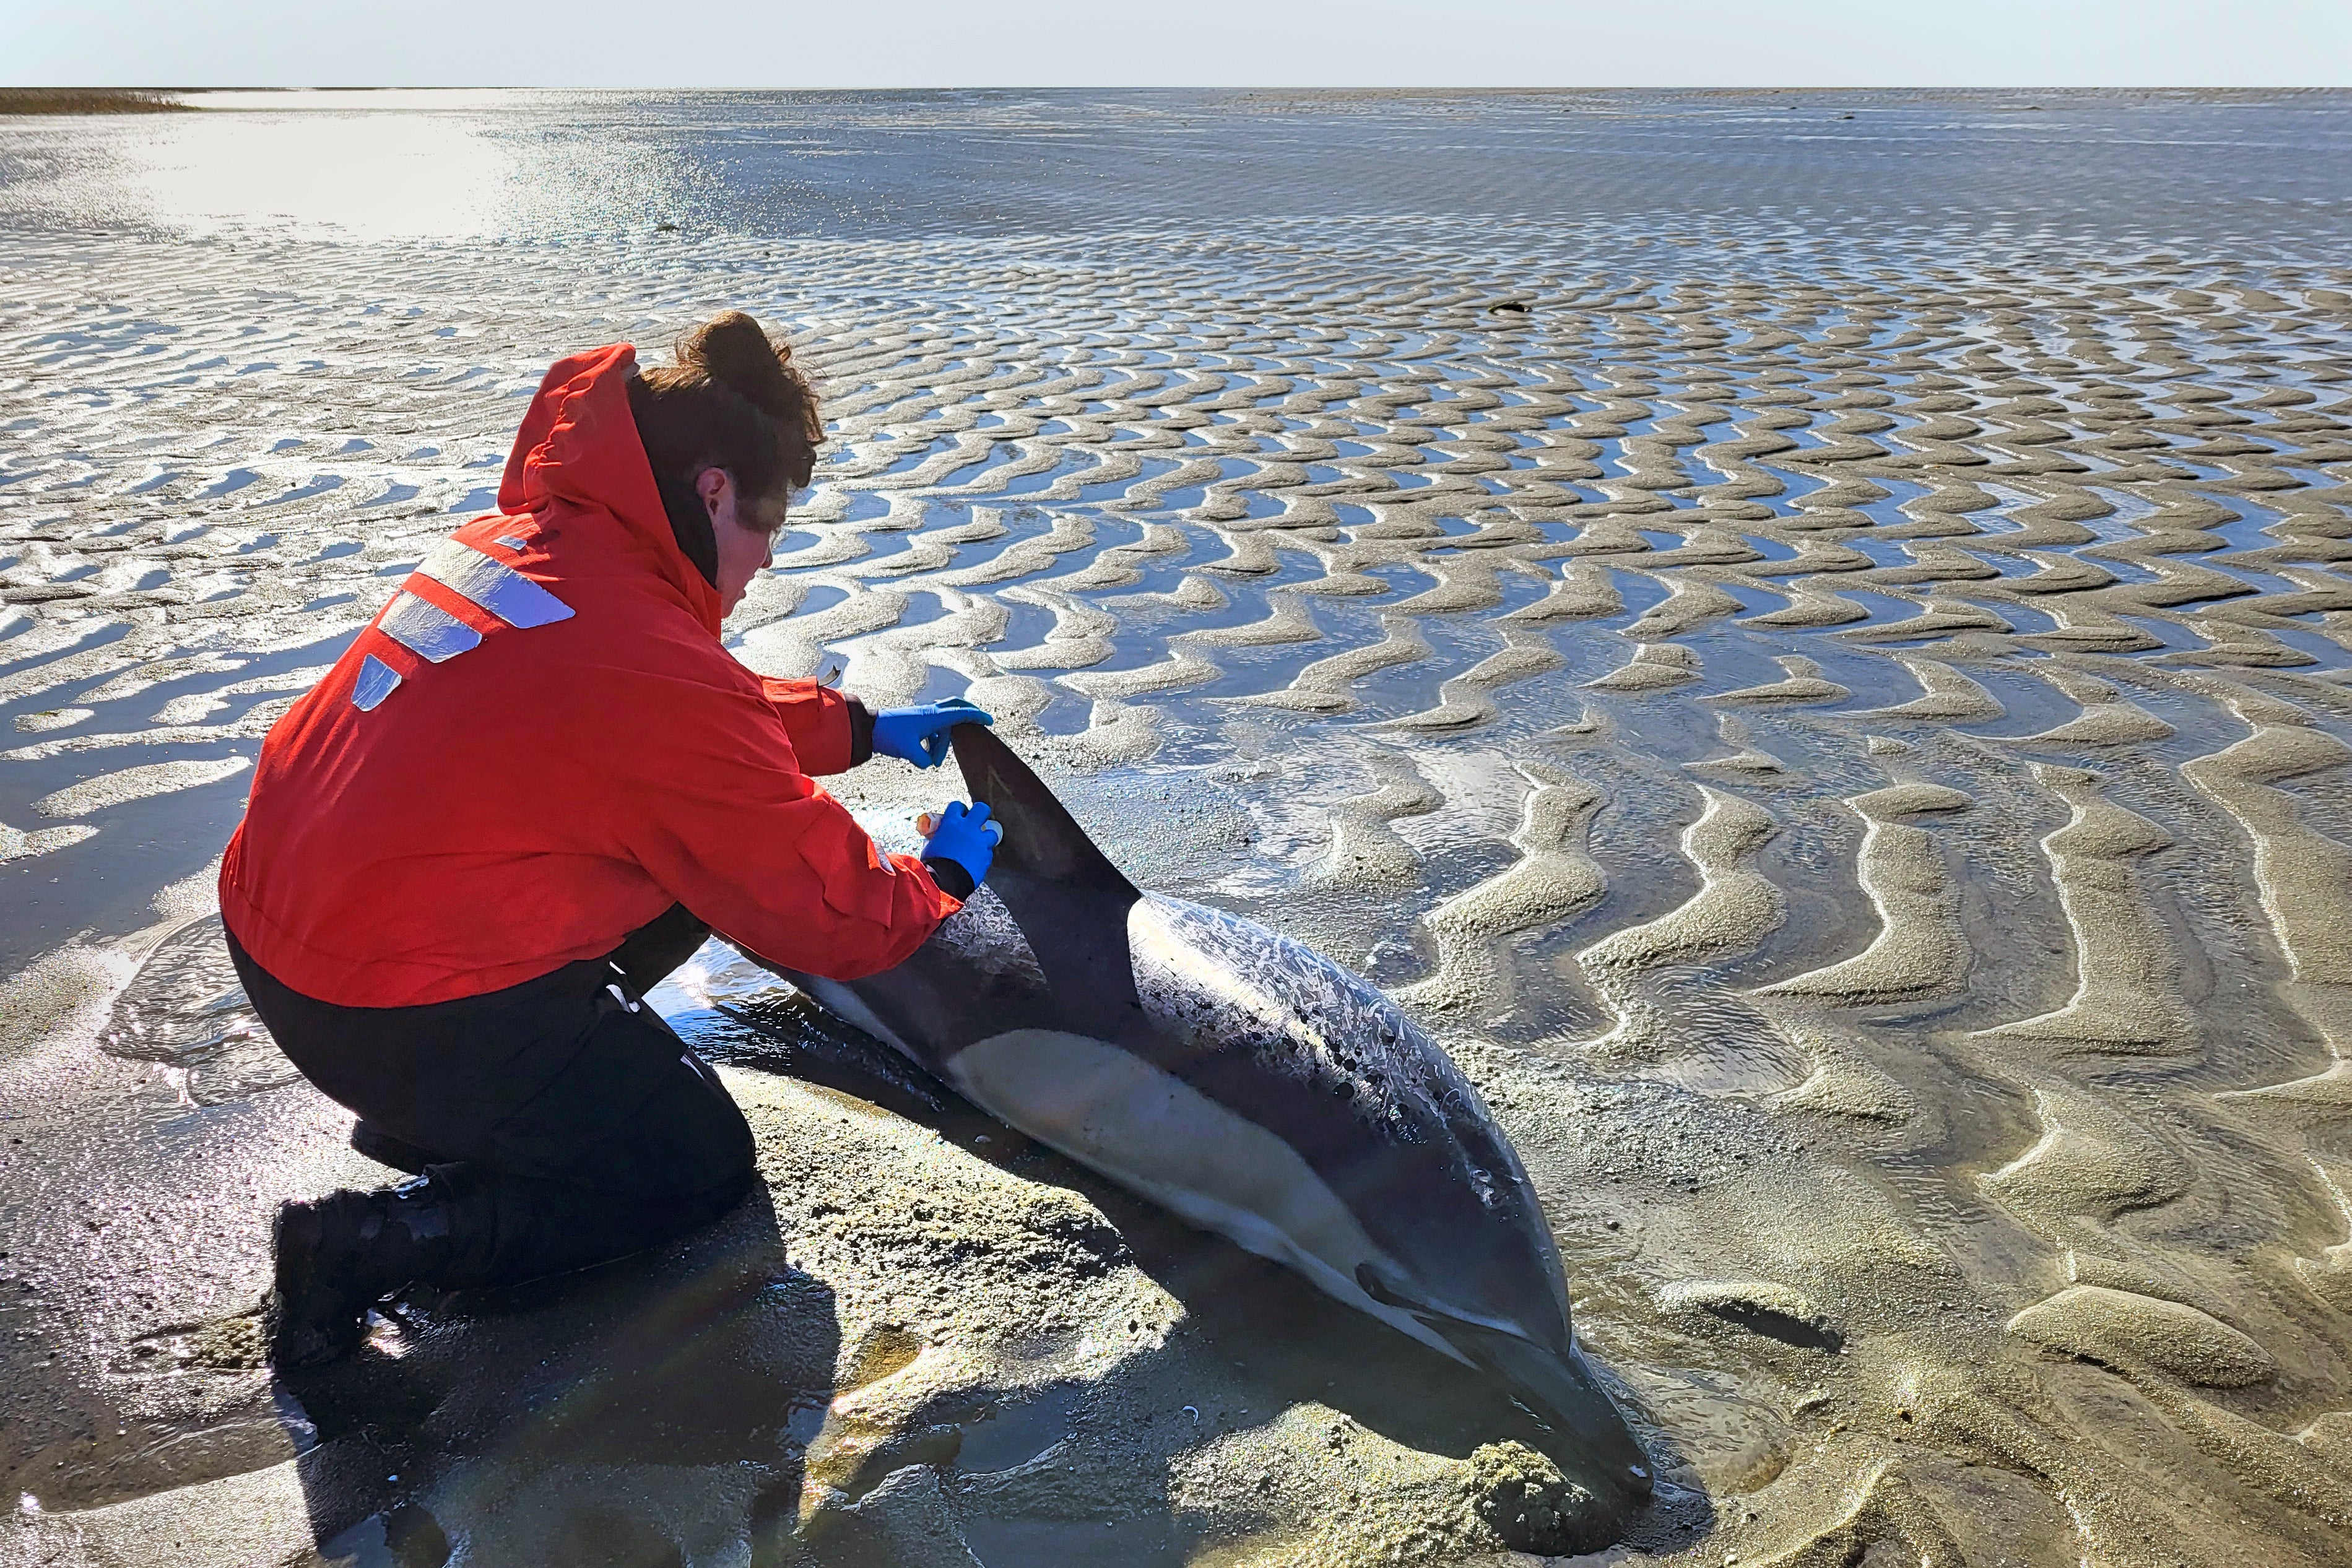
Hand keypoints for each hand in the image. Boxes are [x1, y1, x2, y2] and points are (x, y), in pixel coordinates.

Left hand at [872, 697, 993, 767]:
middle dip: (968, 715)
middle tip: (979, 722)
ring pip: (942, 726)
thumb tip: (928, 764)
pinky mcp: (915, 721)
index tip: (989, 721)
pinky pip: (932, 729)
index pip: (960, 714)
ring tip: (933, 761)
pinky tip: (924, 755)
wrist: (869, 728)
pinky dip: (932, 741)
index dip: (976, 717)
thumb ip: (924, 760)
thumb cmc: (889, 735)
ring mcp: (922, 716)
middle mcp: (930, 713)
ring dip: (942, 743)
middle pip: (955, 708)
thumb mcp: (909, 752)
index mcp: (933, 717)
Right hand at [918, 800, 1003, 891]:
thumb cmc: (934, 864)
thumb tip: (939, 838)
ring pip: (991, 832)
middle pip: (982, 809)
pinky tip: (977, 860)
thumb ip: (939, 837)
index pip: (958, 806)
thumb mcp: (931, 845)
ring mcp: (980, 842)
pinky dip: (984, 854)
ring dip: (986, 836)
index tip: (960, 814)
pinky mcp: (986, 856)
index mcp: (951, 823)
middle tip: (978, 818)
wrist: (945, 881)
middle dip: (981, 812)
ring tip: (980, 843)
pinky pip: (988, 852)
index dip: (959, 809)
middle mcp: (968, 828)